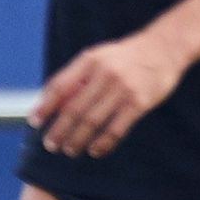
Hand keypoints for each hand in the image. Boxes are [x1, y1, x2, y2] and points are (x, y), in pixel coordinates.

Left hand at [29, 34, 188, 158]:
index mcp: (90, 60)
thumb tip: (51, 103)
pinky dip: (103, 143)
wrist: (164, 48)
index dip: (45, 107)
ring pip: (93, 122)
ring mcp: (123, 89)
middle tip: (51, 145)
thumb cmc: (126, 56)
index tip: (35, 123)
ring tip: (70, 150)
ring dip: (78, 140)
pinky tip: (95, 151)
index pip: (60, 86)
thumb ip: (77, 77)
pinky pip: (116, 129)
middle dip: (59, 130)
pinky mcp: (140, 102)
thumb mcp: (99, 57)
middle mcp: (105, 73)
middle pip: (74, 109)